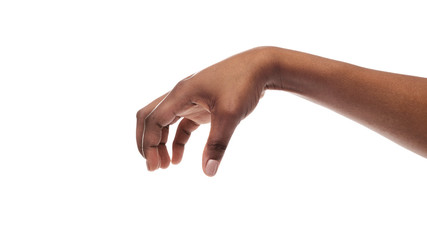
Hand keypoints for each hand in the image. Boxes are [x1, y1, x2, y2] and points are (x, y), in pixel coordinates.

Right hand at [136, 47, 273, 175]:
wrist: (260, 66)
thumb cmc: (243, 83)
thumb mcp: (230, 115)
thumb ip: (217, 144)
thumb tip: (208, 172)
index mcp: (180, 94)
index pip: (152, 120)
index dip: (148, 144)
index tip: (155, 167)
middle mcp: (180, 95)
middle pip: (150, 118)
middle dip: (147, 143)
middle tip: (154, 168)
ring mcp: (189, 99)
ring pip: (163, 122)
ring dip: (160, 143)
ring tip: (166, 166)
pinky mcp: (200, 105)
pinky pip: (181, 124)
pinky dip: (176, 140)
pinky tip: (179, 158)